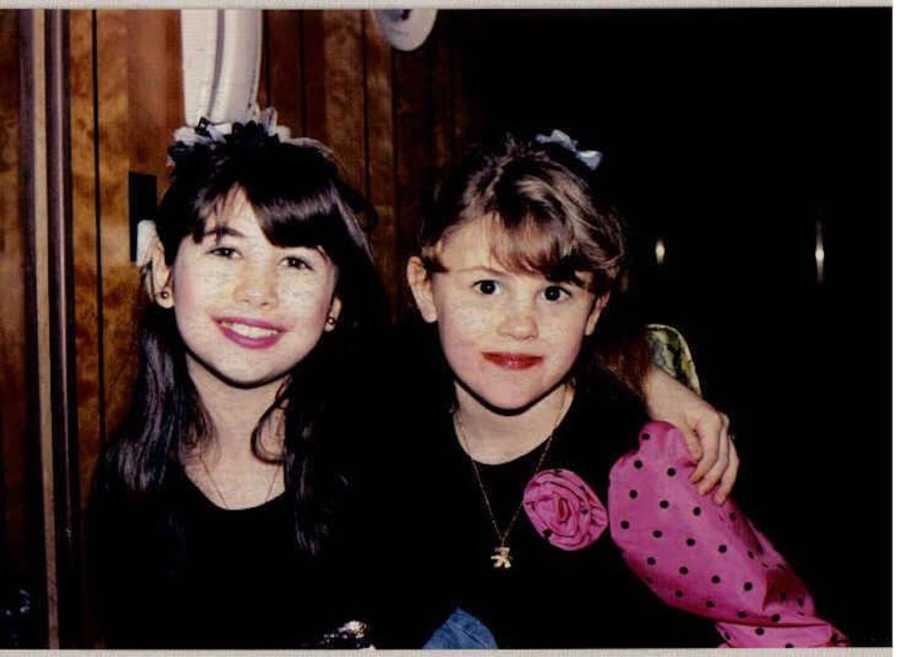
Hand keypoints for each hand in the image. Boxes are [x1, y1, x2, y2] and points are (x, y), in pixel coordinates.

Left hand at [643, 366, 737, 503]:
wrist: (659, 388)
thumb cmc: (663, 403)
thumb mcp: (672, 424)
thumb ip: (687, 442)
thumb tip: (698, 461)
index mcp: (713, 421)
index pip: (713, 455)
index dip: (704, 472)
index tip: (693, 483)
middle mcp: (722, 423)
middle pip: (726, 459)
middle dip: (716, 480)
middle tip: (705, 496)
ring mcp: (722, 426)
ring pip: (731, 458)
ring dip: (725, 480)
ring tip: (719, 499)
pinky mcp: (716, 430)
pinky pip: (725, 454)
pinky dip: (723, 470)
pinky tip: (718, 485)